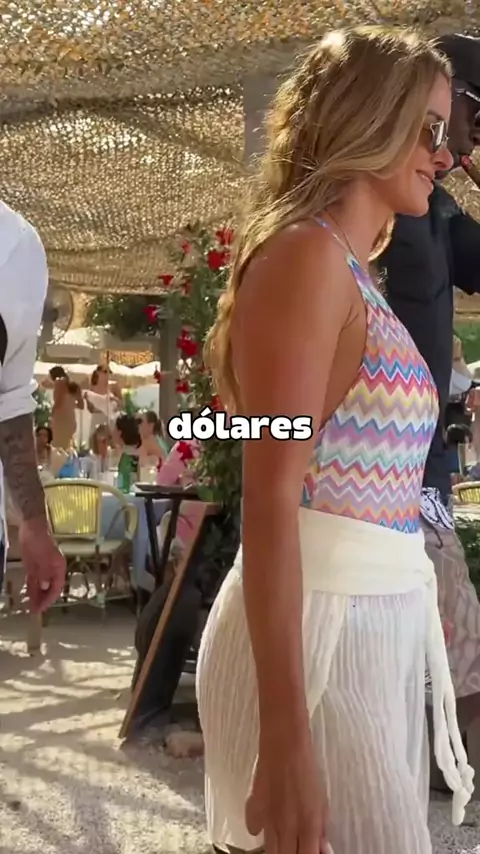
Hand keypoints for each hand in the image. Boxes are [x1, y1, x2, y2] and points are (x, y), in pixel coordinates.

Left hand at [19, 519, 65, 612]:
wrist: (31, 529)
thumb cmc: (39, 543)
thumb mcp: (42, 560)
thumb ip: (43, 574)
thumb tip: (44, 588)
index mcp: (58, 568)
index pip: (57, 587)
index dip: (50, 599)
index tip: (42, 608)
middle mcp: (52, 570)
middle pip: (50, 588)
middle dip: (43, 600)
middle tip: (36, 612)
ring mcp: (43, 568)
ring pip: (41, 586)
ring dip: (37, 597)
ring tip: (32, 608)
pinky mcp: (34, 566)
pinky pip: (34, 581)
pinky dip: (32, 589)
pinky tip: (29, 597)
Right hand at [246, 733, 327, 853]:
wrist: (285, 745)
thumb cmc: (307, 769)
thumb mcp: (322, 801)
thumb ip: (321, 829)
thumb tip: (322, 850)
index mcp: (308, 826)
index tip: (308, 851)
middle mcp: (287, 828)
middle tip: (295, 844)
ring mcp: (268, 820)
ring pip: (270, 850)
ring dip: (277, 847)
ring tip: (283, 837)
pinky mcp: (253, 809)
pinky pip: (253, 830)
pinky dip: (259, 830)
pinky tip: (265, 821)